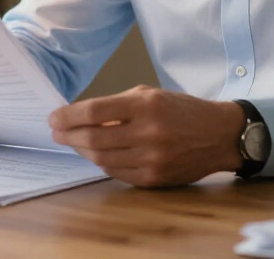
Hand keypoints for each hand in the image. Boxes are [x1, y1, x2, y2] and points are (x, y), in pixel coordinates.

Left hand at [48, 85, 246, 187]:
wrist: (219, 135)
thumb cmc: (182, 110)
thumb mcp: (151, 95)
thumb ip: (117, 105)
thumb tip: (80, 116)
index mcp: (147, 106)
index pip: (94, 112)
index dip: (68, 116)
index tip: (54, 117)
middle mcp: (149, 133)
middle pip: (93, 139)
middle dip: (69, 136)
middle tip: (57, 132)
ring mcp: (151, 159)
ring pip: (102, 158)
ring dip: (82, 150)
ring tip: (74, 142)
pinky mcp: (154, 178)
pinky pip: (116, 172)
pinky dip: (101, 163)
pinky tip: (96, 154)